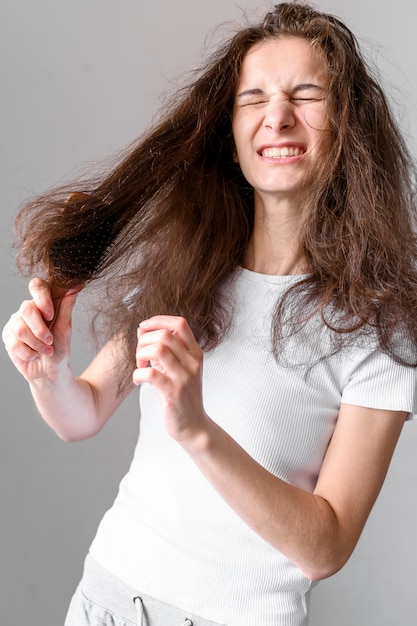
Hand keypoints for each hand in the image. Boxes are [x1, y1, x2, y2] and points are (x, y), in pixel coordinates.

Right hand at [2, 278, 78, 382]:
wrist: (51, 371)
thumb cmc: (60, 347)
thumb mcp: (66, 327)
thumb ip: (67, 306)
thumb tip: (76, 284)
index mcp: (42, 303)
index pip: (37, 286)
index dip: (42, 298)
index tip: (50, 315)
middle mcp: (27, 310)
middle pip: (27, 309)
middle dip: (40, 330)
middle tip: (50, 341)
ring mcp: (15, 323)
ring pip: (20, 329)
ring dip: (36, 344)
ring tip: (46, 351)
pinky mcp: (8, 338)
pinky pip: (14, 343)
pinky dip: (29, 353)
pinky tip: (35, 356)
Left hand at [133, 315, 207, 444]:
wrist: (193, 426)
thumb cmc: (181, 395)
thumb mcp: (177, 368)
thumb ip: (163, 349)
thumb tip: (142, 329)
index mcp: (195, 353)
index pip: (180, 323)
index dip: (158, 320)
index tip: (143, 327)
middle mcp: (193, 362)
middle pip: (165, 334)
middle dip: (145, 340)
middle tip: (140, 355)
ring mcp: (184, 377)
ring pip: (159, 349)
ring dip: (141, 354)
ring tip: (140, 365)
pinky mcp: (173, 393)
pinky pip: (151, 374)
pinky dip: (138, 373)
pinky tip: (138, 379)